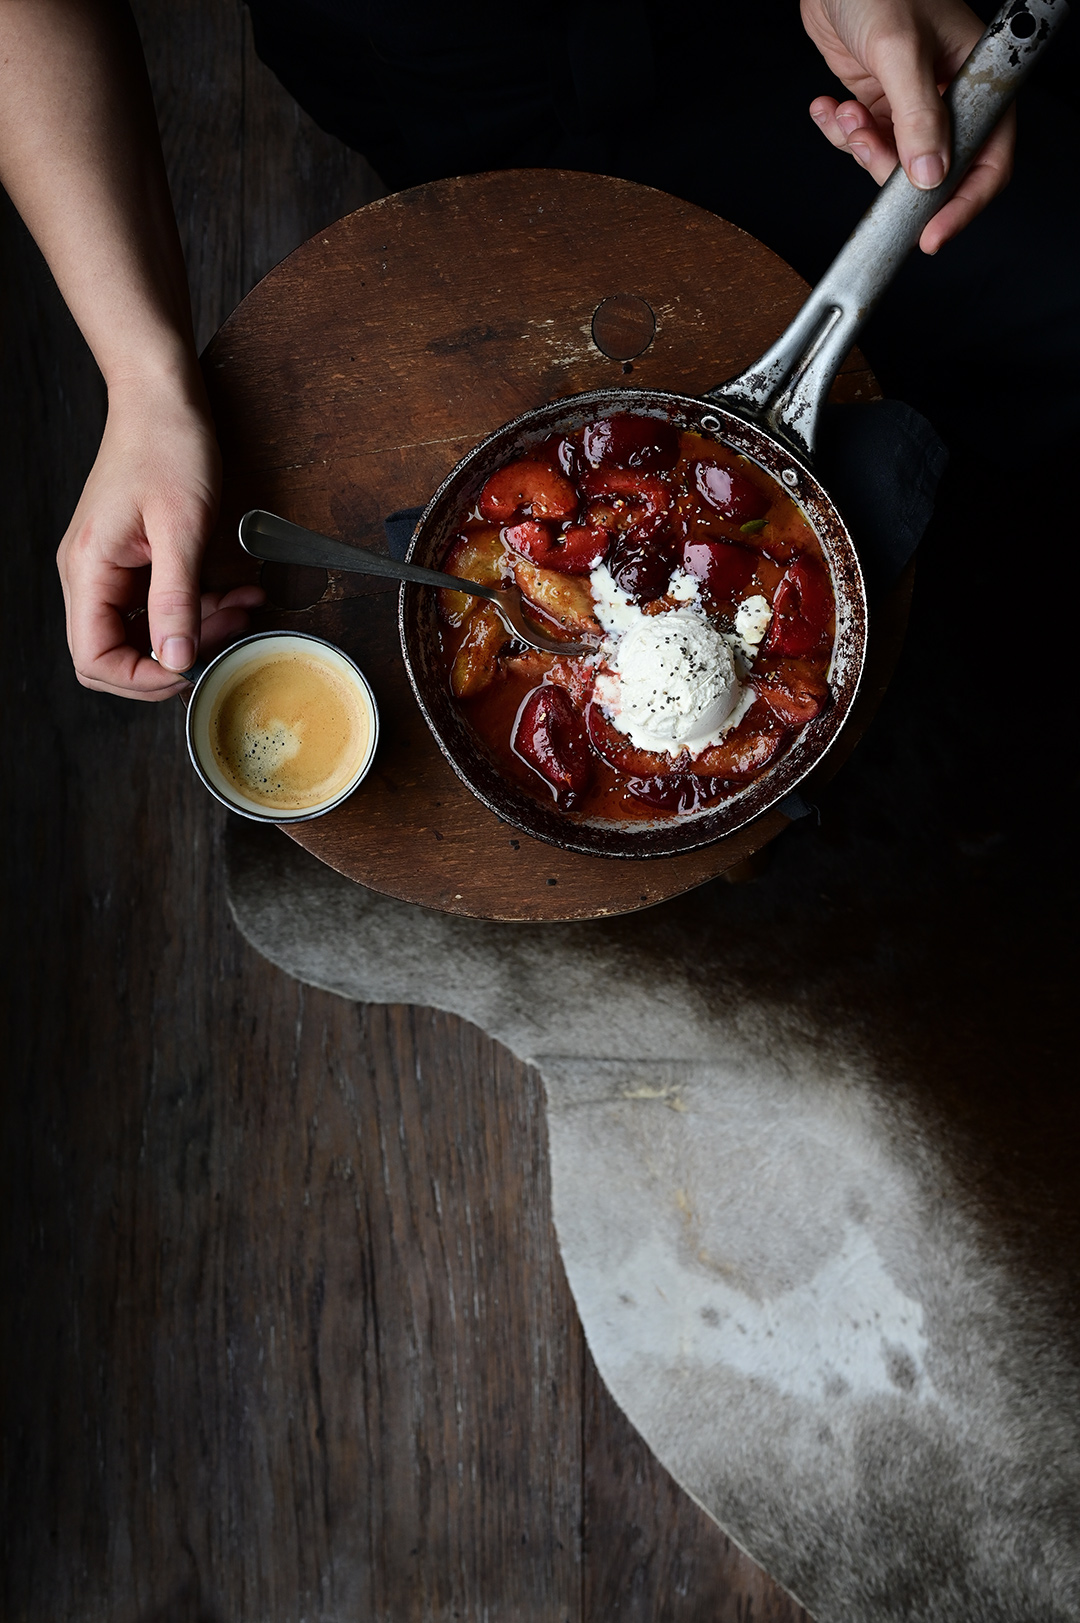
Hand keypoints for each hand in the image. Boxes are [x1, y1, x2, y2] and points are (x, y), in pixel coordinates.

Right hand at [57, 376, 263, 699]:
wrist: (164, 396)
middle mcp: (92, 575)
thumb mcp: (181, 526)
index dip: (141, 679)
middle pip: (119, 653)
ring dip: (199, 630)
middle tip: (227, 641)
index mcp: (89, 570)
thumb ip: (176, 599)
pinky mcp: (137, 560)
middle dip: (177, 657)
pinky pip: (165, 604)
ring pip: (149, 631)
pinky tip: (239, 594)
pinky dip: (203, 607)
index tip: (191, 672)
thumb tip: (175, 658)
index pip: (94, 658)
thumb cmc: (166, 444)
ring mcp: (114, 568)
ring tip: (244, 610)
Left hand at [800, 0, 1015, 253]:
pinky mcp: (876, 100)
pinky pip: (862, 140)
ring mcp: (909, 100)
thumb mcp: (899, 51)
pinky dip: (840, 134)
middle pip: (933, 169)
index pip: (986, 156)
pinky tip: (829, 107)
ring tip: (845, 113)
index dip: (964, 202)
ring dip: (860, 148)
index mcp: (974, 78)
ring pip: (891, 161)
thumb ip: (916, 116)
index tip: (933, 234)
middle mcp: (946, 94)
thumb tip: (930, 176)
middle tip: (866, 150)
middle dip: (892, 172)